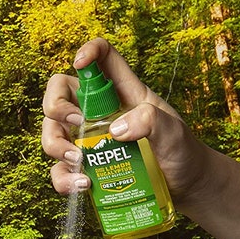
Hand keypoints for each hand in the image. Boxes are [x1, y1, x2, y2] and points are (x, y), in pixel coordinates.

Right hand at [41, 38, 206, 207]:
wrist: (186, 187)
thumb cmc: (183, 153)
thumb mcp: (173, 132)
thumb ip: (150, 121)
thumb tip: (115, 129)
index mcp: (123, 92)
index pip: (102, 58)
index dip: (87, 51)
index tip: (79, 64)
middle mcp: (100, 112)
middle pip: (59, 93)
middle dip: (56, 106)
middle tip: (77, 124)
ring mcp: (90, 140)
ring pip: (52, 132)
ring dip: (55, 145)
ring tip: (79, 161)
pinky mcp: (88, 168)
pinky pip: (60, 169)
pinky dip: (63, 178)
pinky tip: (83, 185)